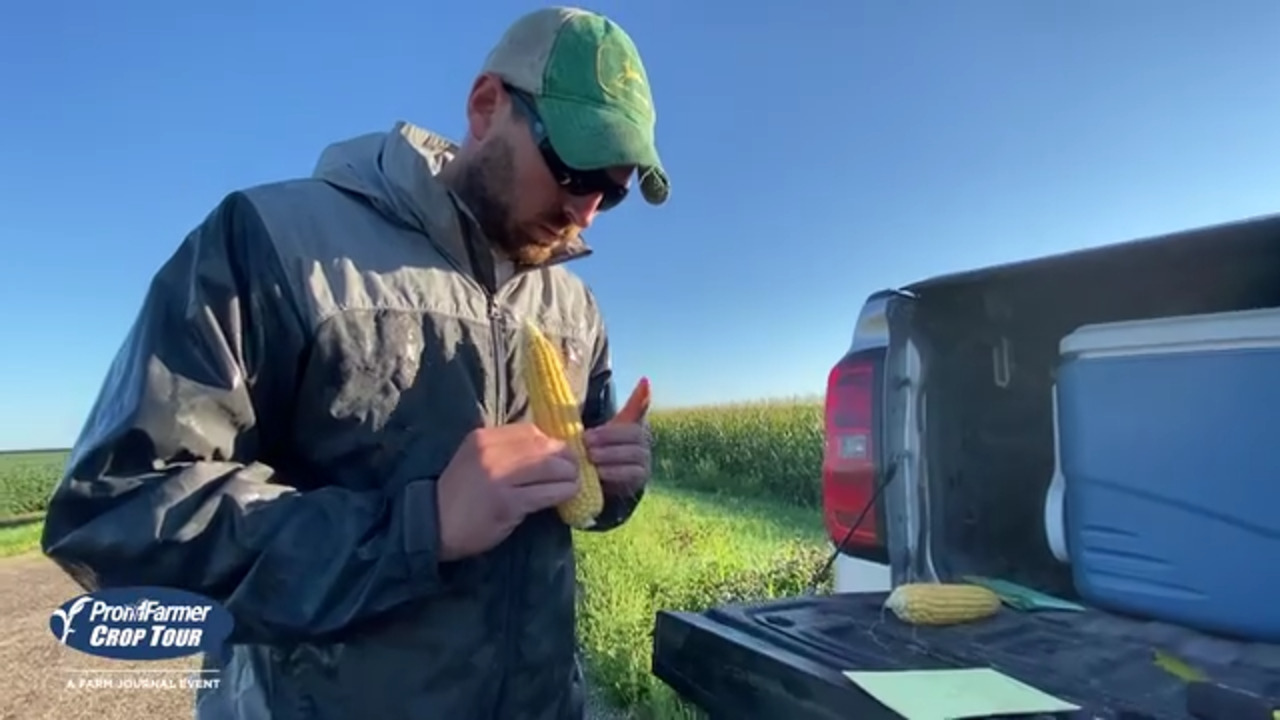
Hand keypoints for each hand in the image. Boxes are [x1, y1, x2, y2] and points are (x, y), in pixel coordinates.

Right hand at [435, 424, 581, 561]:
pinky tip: (568, 496)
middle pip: (543, 447)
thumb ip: (505, 452)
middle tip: (576, 469)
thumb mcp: (476, 460)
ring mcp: (499, 477)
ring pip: (549, 468)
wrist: (433, 525)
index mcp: (484, 438)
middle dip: (566, 458)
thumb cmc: (459, 495)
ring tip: (575, 482)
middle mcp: (491, 452)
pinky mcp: (507, 502)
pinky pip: (545, 493)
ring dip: (569, 475)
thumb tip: (547, 451)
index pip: (531, 432)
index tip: (563, 453)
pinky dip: (562, 492)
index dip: (553, 442)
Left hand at [584, 378, 651, 498]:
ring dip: (609, 454)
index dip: (639, 400)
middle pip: (633, 434)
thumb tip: (646, 379)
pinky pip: (630, 473)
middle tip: (586, 440)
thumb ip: (624, 407)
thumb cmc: (608, 447)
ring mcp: (645, 460)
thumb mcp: (611, 426)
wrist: (610, 480)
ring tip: (590, 455)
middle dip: (609, 436)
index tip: (636, 388)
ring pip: (632, 454)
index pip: (639, 411)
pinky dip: (613, 472)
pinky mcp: (640, 479)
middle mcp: (645, 442)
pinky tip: (599, 472)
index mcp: (636, 425)